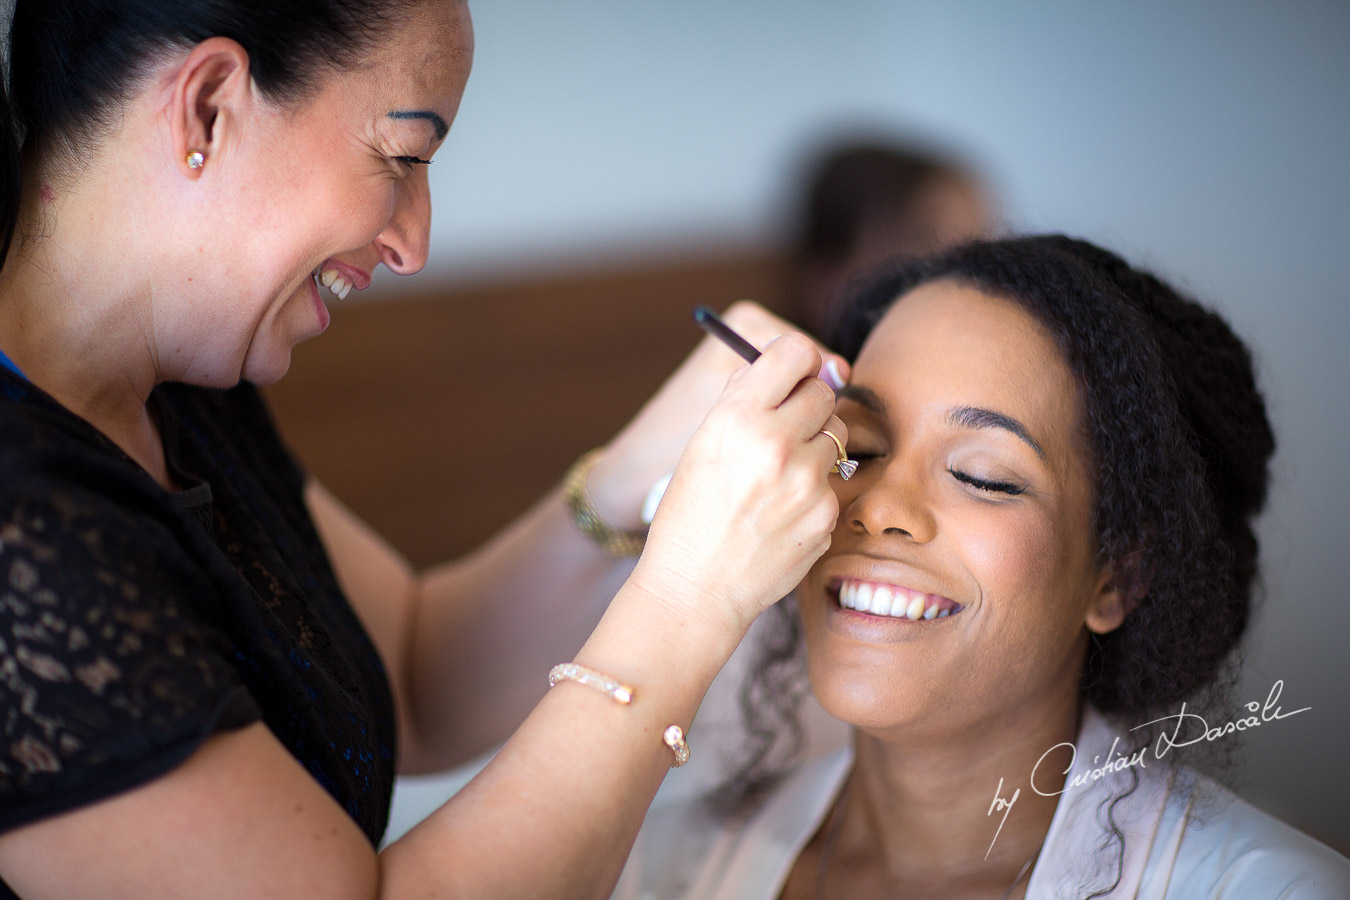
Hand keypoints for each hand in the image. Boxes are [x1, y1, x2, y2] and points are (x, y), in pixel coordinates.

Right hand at [627, 331, 846, 632]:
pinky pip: (833, 481)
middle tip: (784, 428)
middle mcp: (775, 443)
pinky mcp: (826, 514)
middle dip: (808, 404)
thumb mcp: (702, 442)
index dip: (798, 359)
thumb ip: (744, 397)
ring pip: (835, 436)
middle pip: (824, 392)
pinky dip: (814, 490)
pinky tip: (782, 510)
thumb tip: (790, 361)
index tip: (794, 372)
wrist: (696, 586)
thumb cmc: (692, 510)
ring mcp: (806, 481)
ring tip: (778, 476)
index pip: (797, 351)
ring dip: (814, 447)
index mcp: (737, 416)